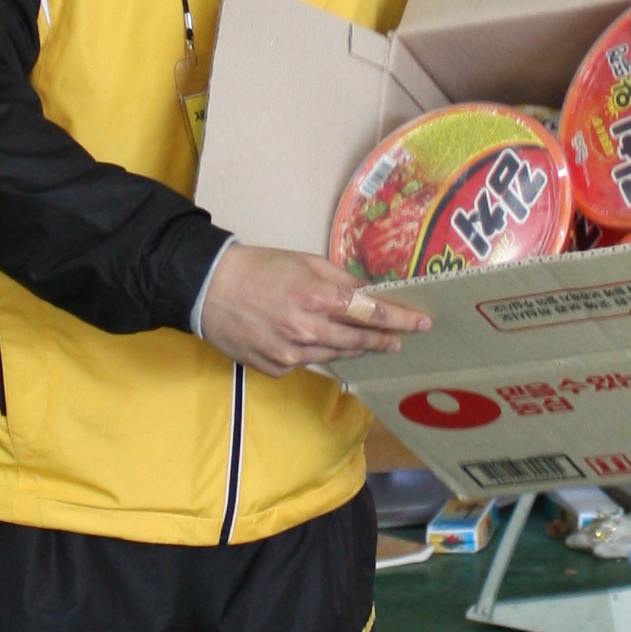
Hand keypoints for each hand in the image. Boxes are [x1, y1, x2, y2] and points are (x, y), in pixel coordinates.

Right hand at [198, 246, 430, 378]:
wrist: (208, 289)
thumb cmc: (258, 268)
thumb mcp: (305, 262)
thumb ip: (341, 280)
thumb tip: (370, 293)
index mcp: (318, 297)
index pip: (372, 312)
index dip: (400, 318)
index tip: (421, 322)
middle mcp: (308, 330)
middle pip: (359, 340)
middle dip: (383, 339)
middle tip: (400, 339)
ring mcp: (291, 354)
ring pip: (336, 356)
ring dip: (356, 348)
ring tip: (370, 343)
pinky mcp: (276, 368)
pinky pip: (308, 364)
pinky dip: (317, 353)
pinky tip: (317, 343)